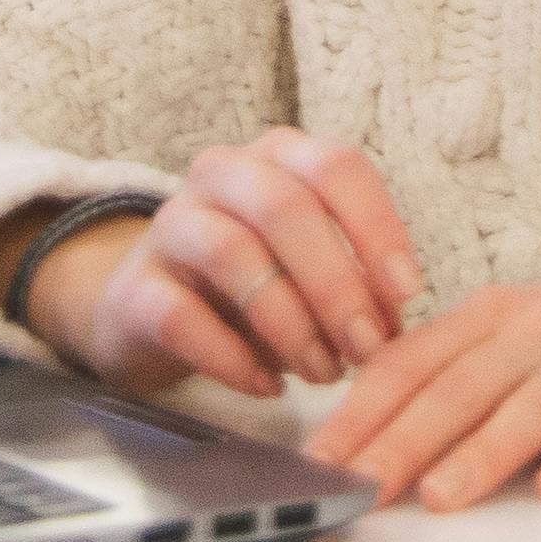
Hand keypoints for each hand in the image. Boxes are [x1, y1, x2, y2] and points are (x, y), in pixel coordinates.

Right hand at [11, 130, 423, 399]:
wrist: (149, 310)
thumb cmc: (252, 283)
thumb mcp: (309, 271)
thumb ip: (354, 286)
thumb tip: (392, 323)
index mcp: (278, 156)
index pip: (336, 167)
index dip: (377, 227)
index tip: (406, 293)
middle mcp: (222, 175)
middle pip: (285, 208)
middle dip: (335, 284)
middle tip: (365, 349)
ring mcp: (170, 226)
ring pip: (233, 255)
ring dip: (290, 324)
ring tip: (322, 373)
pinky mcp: (134, 288)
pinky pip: (182, 318)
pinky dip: (233, 358)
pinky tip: (267, 385)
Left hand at [302, 277, 540, 510]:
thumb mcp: (520, 340)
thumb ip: (452, 376)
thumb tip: (361, 441)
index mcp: (497, 312)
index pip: (413, 362)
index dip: (363, 414)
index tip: (319, 465)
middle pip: (462, 385)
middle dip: (403, 441)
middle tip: (358, 491)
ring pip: (534, 402)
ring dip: (483, 451)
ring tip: (441, 496)